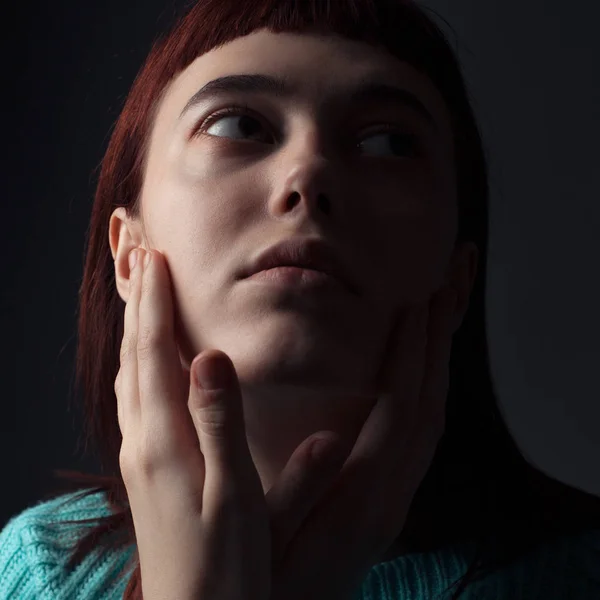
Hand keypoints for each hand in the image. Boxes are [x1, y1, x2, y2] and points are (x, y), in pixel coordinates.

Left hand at [116, 247, 271, 599]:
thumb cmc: (226, 566)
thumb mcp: (236, 496)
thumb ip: (221, 423)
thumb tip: (211, 356)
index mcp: (165, 442)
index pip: (156, 353)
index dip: (156, 304)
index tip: (156, 257)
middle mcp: (142, 442)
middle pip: (135, 357)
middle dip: (139, 303)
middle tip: (141, 256)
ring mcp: (139, 457)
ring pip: (129, 376)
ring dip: (134, 330)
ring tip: (139, 296)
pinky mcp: (145, 471)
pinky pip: (132, 399)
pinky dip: (135, 363)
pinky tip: (143, 363)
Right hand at [267, 287, 458, 599]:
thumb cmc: (265, 581)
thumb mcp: (266, 537)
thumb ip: (295, 491)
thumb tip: (324, 437)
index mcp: (361, 500)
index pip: (400, 414)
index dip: (410, 358)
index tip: (413, 309)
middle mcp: (389, 499)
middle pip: (428, 412)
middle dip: (435, 351)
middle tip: (437, 298)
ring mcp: (393, 502)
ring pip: (430, 424)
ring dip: (435, 370)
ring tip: (432, 324)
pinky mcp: (387, 503)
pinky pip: (421, 439)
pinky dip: (425, 396)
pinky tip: (413, 376)